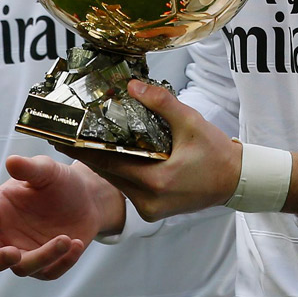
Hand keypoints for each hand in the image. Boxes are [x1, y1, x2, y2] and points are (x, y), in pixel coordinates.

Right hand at [0, 154, 123, 278]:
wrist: (88, 197)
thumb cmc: (61, 182)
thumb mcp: (47, 170)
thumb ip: (29, 168)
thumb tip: (11, 161)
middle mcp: (5, 235)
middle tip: (13, 254)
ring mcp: (24, 252)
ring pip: (21, 267)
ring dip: (42, 257)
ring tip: (65, 239)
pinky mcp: (45, 264)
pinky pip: (48, 272)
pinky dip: (62, 262)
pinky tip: (76, 244)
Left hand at [62, 79, 244, 221]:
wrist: (235, 180)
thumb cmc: (216, 153)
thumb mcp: (191, 122)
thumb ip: (162, 102)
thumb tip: (133, 86)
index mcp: (156, 181)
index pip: (109, 163)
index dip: (83, 149)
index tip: (61, 137)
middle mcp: (148, 200)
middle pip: (108, 173)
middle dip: (87, 154)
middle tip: (65, 136)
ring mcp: (149, 209)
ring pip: (116, 182)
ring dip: (102, 163)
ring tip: (82, 142)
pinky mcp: (153, 210)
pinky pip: (128, 188)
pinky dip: (119, 171)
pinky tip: (111, 155)